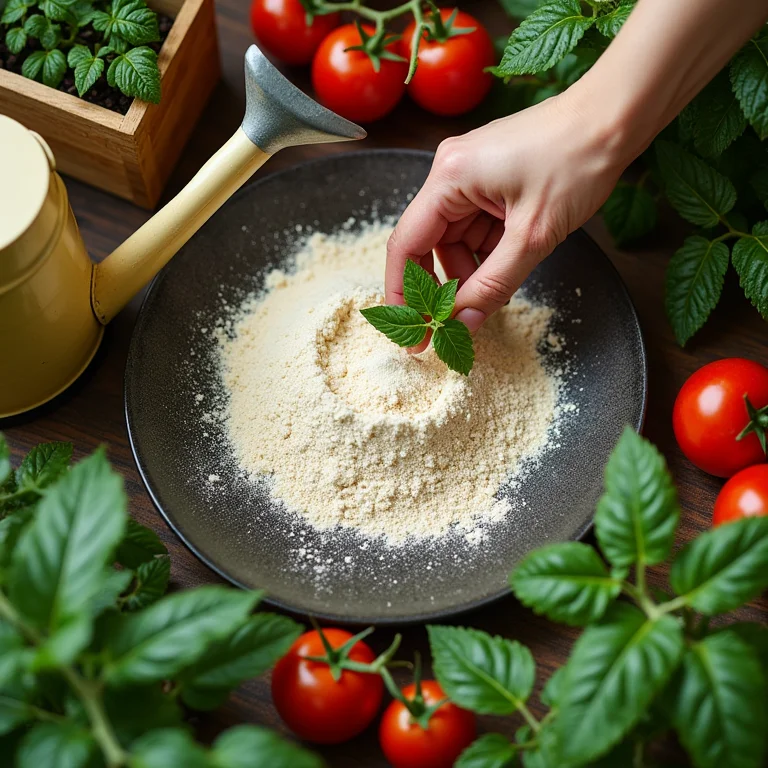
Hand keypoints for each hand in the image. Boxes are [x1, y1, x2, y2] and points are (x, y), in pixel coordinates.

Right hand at [385, 90, 629, 333]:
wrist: (616, 116)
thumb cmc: (578, 160)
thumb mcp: (533, 235)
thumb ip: (493, 285)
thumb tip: (462, 323)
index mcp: (449, 177)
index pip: (406, 245)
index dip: (404, 294)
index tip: (411, 332)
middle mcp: (450, 172)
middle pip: (430, 244)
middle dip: (443, 286)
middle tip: (451, 327)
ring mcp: (470, 175)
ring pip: (455, 240)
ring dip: (469, 272)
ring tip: (488, 299)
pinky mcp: (490, 180)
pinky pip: (476, 228)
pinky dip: (486, 254)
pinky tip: (502, 274)